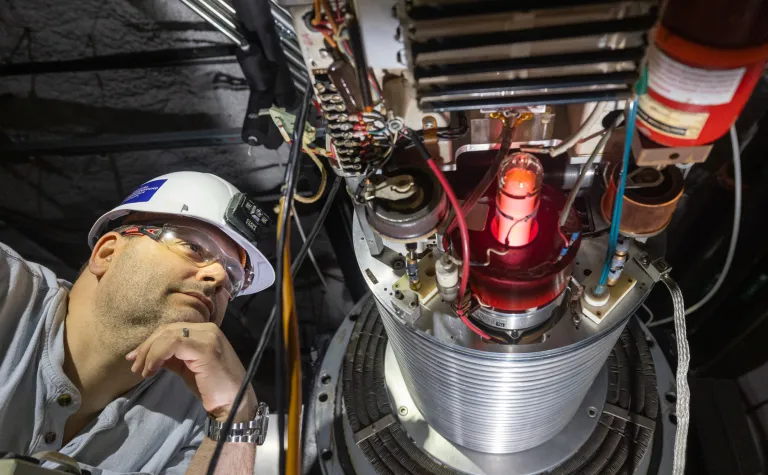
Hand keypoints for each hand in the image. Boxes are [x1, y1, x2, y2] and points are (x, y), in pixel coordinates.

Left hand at [126, 322, 256, 421]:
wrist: (233, 403)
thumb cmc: (212, 388)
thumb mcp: (188, 368)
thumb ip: (172, 357)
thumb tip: (150, 356)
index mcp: (205, 331)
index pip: (172, 329)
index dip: (150, 342)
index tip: (135, 359)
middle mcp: (208, 329)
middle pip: (167, 330)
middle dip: (146, 347)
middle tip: (135, 366)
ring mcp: (207, 337)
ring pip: (168, 335)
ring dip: (150, 353)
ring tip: (143, 371)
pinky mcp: (204, 348)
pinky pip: (173, 344)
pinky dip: (157, 355)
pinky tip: (152, 370)